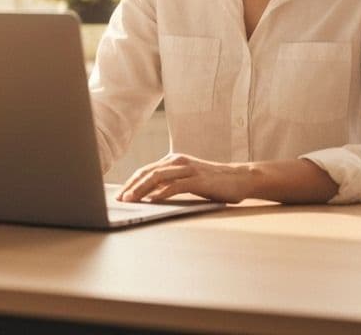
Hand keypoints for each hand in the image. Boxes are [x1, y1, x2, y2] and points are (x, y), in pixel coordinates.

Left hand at [118, 153, 253, 203]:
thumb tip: (149, 196)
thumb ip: (171, 184)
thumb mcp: (188, 180)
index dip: (130, 183)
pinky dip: (161, 193)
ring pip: (158, 177)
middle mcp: (178, 161)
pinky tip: (152, 200)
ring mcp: (188, 169)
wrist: (240, 178)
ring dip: (141, 189)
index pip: (146, 171)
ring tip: (131, 200)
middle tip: (119, 200)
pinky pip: (176, 186)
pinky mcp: (198, 180)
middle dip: (131, 186)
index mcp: (173, 161)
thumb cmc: (213, 183)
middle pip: (147, 172)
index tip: (119, 195)